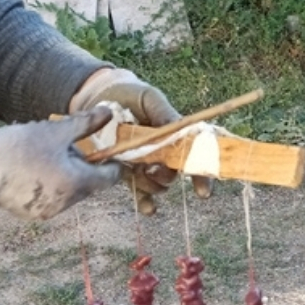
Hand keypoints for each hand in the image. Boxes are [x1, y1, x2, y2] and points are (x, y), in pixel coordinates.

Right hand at [0, 107, 120, 220]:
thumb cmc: (19, 147)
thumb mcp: (55, 131)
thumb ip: (86, 124)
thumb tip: (109, 113)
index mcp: (76, 184)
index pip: (109, 178)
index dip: (112, 163)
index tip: (108, 151)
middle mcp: (65, 203)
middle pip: (88, 184)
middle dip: (82, 166)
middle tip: (66, 147)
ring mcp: (48, 211)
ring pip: (69, 191)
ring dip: (66, 176)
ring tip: (46, 156)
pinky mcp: (31, 213)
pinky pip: (51, 198)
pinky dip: (49, 185)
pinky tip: (33, 170)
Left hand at [67, 68, 209, 213]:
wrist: (102, 98)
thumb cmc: (131, 95)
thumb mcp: (150, 98)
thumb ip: (164, 113)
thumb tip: (180, 127)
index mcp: (175, 136)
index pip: (196, 157)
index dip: (202, 176)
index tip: (202, 192)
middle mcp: (164, 154)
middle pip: (174, 174)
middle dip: (166, 175)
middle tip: (152, 168)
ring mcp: (145, 165)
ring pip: (158, 185)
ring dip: (151, 185)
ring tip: (139, 171)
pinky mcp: (127, 172)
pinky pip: (140, 192)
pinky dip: (146, 202)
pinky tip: (149, 209)